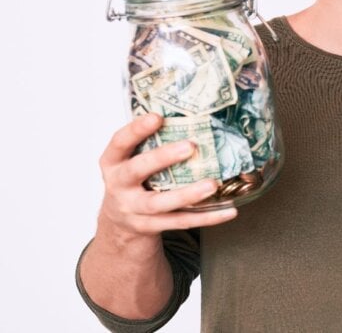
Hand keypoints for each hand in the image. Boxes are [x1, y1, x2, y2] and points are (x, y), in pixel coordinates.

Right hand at [96, 113, 236, 239]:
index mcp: (112, 162)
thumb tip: (192, 114)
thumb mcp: (131, 160)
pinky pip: (180, 222)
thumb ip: (150, 142)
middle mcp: (119, 186)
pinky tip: (228, 210)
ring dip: (187, 194)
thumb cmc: (133, 180)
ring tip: (212, 184)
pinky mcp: (149, 227)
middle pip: (137, 170)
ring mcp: (133, 209)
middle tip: (189, 146)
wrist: (119, 223)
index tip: (157, 117)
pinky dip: (206, 217)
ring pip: (159, 203)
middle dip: (162, 158)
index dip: (136, 130)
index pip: (119, 142)